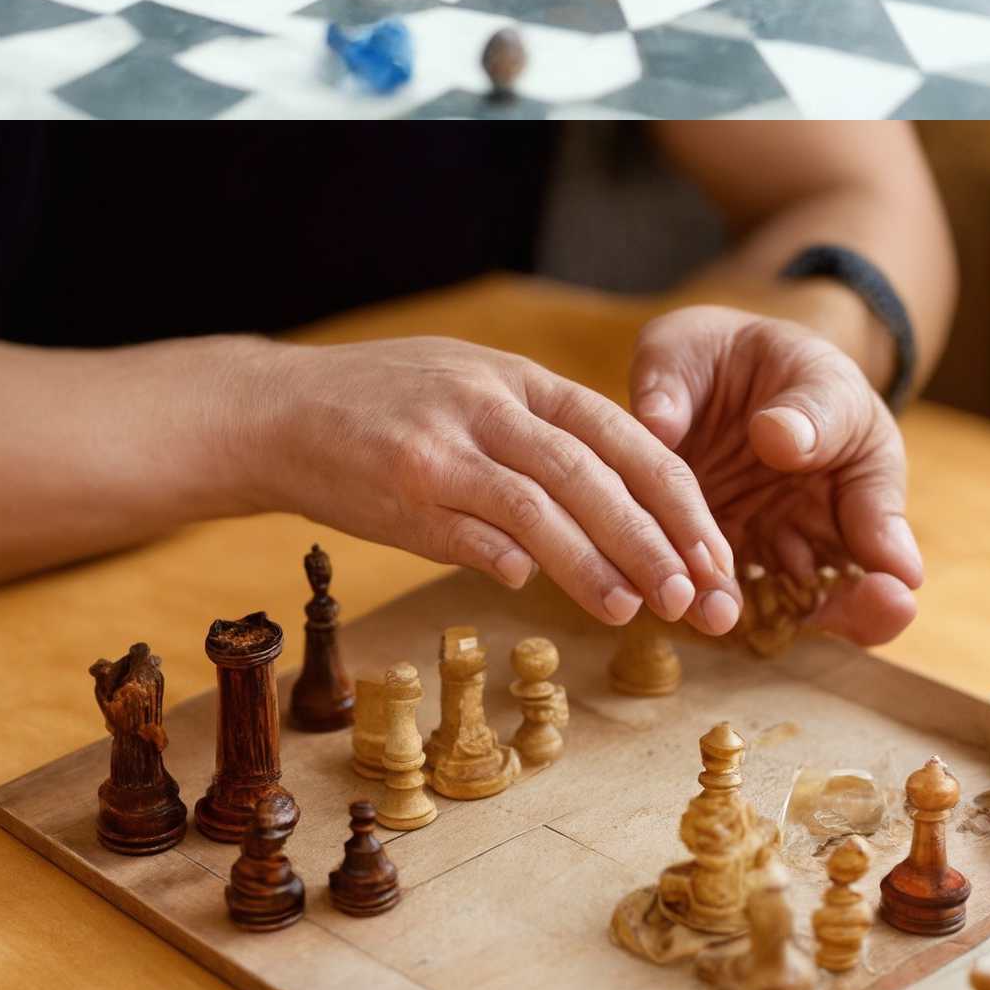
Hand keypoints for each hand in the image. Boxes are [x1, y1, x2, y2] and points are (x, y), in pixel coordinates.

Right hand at [248, 337, 742, 631]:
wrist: (277, 410)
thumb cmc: (379, 405)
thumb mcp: (466, 388)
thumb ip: (533, 435)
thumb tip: (606, 505)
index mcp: (514, 379)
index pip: (623, 435)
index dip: (676, 498)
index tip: (712, 554)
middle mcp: (485, 404)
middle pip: (592, 473)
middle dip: (653, 539)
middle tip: (694, 597)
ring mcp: (442, 443)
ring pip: (540, 506)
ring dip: (595, 564)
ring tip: (635, 610)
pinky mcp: (400, 484)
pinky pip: (469, 531)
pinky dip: (508, 560)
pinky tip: (532, 588)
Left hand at [629, 306, 919, 645]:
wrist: (720, 357)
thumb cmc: (778, 357)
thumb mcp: (799, 364)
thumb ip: (799, 402)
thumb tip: (774, 435)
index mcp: (862, 477)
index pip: (889, 542)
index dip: (890, 572)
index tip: (890, 584)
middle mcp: (820, 524)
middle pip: (847, 597)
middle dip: (845, 617)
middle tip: (820, 618)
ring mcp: (764, 539)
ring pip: (771, 602)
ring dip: (750, 613)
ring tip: (721, 613)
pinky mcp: (707, 542)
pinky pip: (706, 581)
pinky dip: (695, 593)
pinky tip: (675, 594)